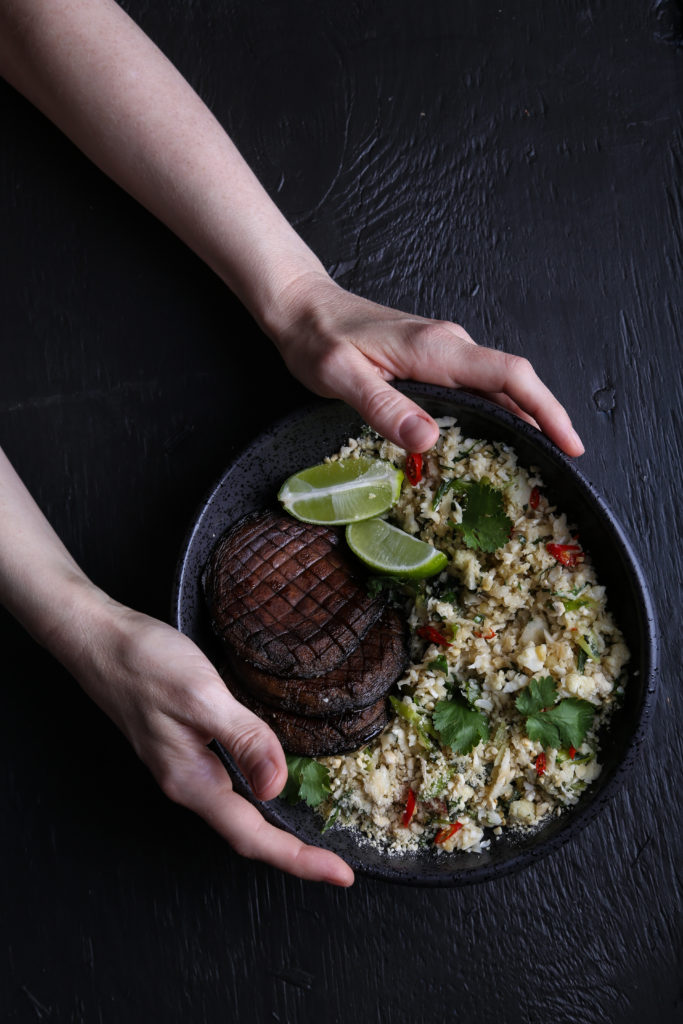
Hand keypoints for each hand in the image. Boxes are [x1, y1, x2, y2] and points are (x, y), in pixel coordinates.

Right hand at [64, 596, 353, 886]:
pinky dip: (258, 796)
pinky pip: (228, 784)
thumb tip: (276, 787)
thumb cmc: (145, 663)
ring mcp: (184, 765)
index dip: (299, 860)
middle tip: (338, 867)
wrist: (98, 640)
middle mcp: (188, 781)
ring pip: (236, 811)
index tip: (341, 874)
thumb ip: (244, 740)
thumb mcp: (202, 697)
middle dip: (293, 854)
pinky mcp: (184, 745)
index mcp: (192, 779)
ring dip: (276, 830)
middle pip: (247, 832)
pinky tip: (272, 787)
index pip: (252, 835)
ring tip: (315, 841)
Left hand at [270, 272, 583, 455]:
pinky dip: (499, 410)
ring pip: (499, 384)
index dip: (546, 410)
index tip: (570, 443)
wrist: (302, 306)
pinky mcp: (434, 357)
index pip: (510, 376)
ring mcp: (445, 349)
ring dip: (526, 417)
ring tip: (542, 458)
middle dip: (546, 420)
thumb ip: (384, 407)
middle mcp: (449, 345)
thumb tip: (429, 440)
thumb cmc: (318, 339)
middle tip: (563, 465)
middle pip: (515, 382)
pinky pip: (479, 384)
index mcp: (435, 349)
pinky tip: (499, 435)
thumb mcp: (341, 377)